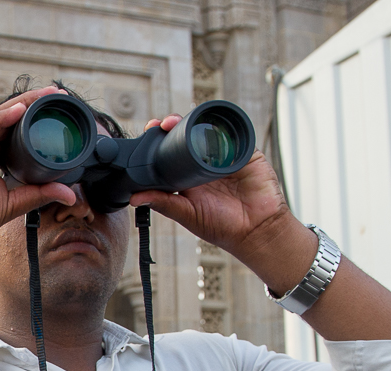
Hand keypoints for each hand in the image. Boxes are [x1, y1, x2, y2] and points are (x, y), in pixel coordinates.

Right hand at [0, 86, 79, 263]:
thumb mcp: (10, 204)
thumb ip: (37, 193)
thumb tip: (68, 194)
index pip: (12, 133)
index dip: (33, 121)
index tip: (58, 111)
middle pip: (5, 120)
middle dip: (31, 105)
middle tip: (55, 94)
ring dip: (21, 105)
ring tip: (43, 96)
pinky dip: (0, 119)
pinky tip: (20, 111)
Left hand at [129, 114, 302, 273]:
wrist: (256, 230)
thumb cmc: (222, 227)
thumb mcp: (187, 214)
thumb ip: (163, 203)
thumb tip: (134, 198)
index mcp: (188, 177)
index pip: (171, 152)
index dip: (160, 141)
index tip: (148, 132)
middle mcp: (205, 164)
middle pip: (188, 136)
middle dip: (175, 126)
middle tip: (162, 124)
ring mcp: (225, 156)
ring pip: (209, 131)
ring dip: (195, 123)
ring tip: (180, 121)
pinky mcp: (245, 153)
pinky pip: (235, 136)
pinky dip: (223, 129)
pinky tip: (210, 125)